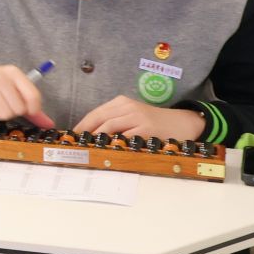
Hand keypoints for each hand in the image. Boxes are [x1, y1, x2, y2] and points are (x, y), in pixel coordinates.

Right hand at [0, 63, 52, 125]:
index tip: (26, 111)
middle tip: (2, 103)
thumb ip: (30, 105)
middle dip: (11, 111)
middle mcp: (1, 77)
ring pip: (5, 115)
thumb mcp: (10, 87)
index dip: (33, 110)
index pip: (33, 96)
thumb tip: (49, 124)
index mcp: (13, 73)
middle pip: (19, 109)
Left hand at [73, 97, 207, 140]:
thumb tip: (90, 136)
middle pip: (98, 119)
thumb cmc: (154, 122)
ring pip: (108, 127)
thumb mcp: (132, 116)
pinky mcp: (146, 128)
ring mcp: (137, 117)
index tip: (70, 137)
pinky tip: (106, 151)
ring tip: (85, 148)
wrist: (183, 123)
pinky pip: (125, 137)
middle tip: (74, 145)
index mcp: (121, 102)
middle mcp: (127, 107)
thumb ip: (114, 121)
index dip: (81, 126)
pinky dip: (114, 144)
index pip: (94, 113)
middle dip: (84, 132)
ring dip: (95, 139)